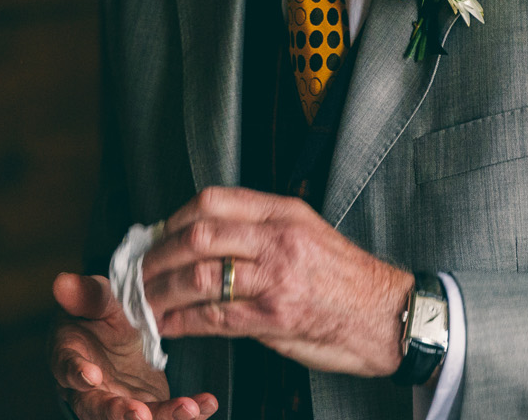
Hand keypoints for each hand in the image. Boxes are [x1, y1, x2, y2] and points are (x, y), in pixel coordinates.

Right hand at [51, 272, 219, 419]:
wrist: (121, 328)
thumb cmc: (100, 314)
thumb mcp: (96, 299)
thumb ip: (85, 295)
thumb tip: (61, 282)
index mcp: (70, 357)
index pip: (68, 369)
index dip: (77, 374)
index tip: (91, 375)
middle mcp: (91, 389)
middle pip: (99, 409)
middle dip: (119, 414)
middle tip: (139, 415)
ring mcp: (120, 401)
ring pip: (136, 418)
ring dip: (162, 417)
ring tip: (188, 409)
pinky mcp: (148, 406)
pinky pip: (166, 415)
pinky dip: (189, 412)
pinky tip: (207, 403)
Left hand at [140, 187, 413, 376]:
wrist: (389, 315)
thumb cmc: (347, 278)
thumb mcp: (308, 232)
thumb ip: (261, 231)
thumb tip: (204, 241)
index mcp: (283, 213)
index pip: (213, 201)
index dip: (174, 218)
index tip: (156, 235)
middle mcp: (278, 239)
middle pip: (199, 235)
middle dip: (159, 255)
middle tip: (138, 270)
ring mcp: (277, 278)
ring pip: (201, 277)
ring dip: (163, 291)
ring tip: (144, 301)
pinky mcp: (277, 317)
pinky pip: (216, 317)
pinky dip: (183, 322)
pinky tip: (168, 325)